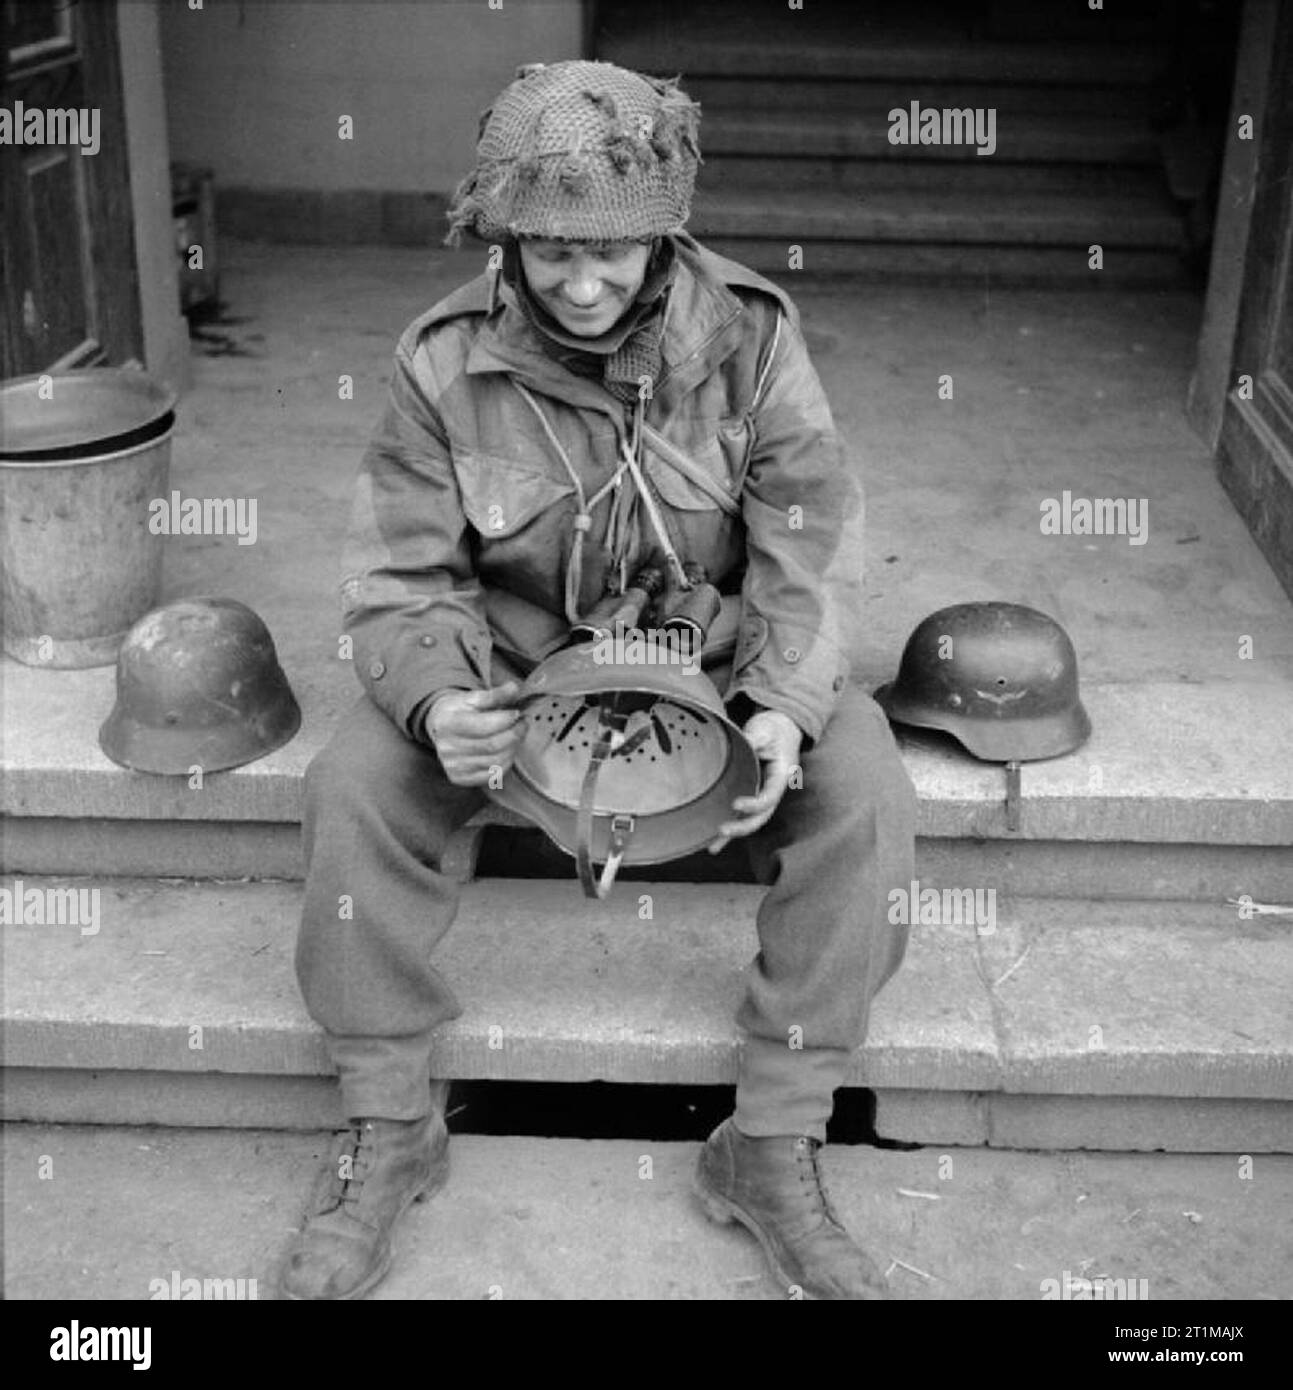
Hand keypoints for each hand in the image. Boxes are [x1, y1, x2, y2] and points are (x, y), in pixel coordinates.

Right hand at [424, 682, 524, 786]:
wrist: (441, 726)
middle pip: (492, 745)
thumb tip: (513, 689)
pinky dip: (505, 762)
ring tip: (516, 736)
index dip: (506, 720)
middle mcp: (447, 747)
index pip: (484, 726)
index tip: (517, 713)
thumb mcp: (472, 697)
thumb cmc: (458, 710)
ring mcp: (453, 765)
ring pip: (495, 761)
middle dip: (514, 734)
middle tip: (523, 723)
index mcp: (447, 723)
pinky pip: (492, 775)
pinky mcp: (461, 778)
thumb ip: (494, 694)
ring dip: (513, 748)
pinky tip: (506, 750)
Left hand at [707, 708, 801, 852]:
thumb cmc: (774, 727)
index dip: (755, 803)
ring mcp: (763, 794)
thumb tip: (741, 743)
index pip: (770, 796)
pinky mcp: (753, 794)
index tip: (736, 804)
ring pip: (751, 820)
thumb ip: (754, 738)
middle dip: (743, 826)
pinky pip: (743, 815)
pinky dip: (731, 827)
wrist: (781, 727)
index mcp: (781, 775)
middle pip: (762, 816)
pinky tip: (713, 840)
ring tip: (712, 846)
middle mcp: (774, 789)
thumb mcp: (765, 729)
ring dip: (734, 834)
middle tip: (722, 830)